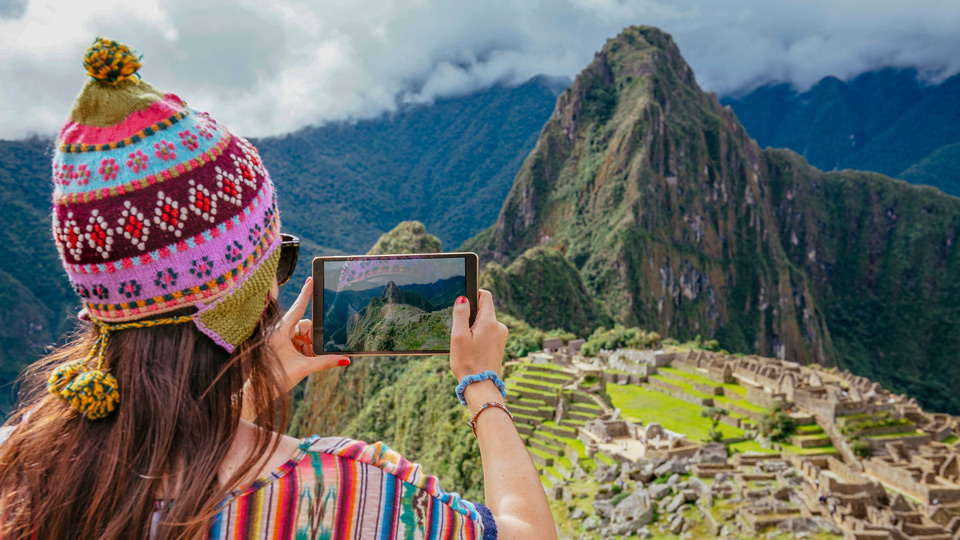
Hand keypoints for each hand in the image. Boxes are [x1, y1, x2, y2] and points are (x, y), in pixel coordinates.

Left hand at [269, 277, 349, 392]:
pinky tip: (300, 360)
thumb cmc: (275, 378)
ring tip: (303, 360)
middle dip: (312, 338)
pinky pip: (297, 341)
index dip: (307, 293)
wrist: (258, 392)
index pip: (298, 308)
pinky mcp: (279, 345)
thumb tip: (345, 359)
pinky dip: (303, 349)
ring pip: (301, 334)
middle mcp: (278, 331)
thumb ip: (325, 362)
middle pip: (304, 325)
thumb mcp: (303, 368)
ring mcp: (278, 338)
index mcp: (280, 331)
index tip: (312, 279)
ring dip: (307, 346)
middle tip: (311, 353)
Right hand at [449, 289, 507, 381]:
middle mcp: (499, 327)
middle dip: (471, 315)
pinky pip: (488, 333)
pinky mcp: (499, 345)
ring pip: (486, 323)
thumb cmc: (467, 363)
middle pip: (485, 310)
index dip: (474, 294)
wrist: (481, 387)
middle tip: (461, 331)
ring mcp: (501, 337)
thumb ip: (460, 315)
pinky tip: (472, 350)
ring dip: (475, 328)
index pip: (485, 296)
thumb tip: (463, 299)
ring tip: (466, 344)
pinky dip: (479, 337)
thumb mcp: (458, 337)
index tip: (463, 302)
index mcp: (490, 321)